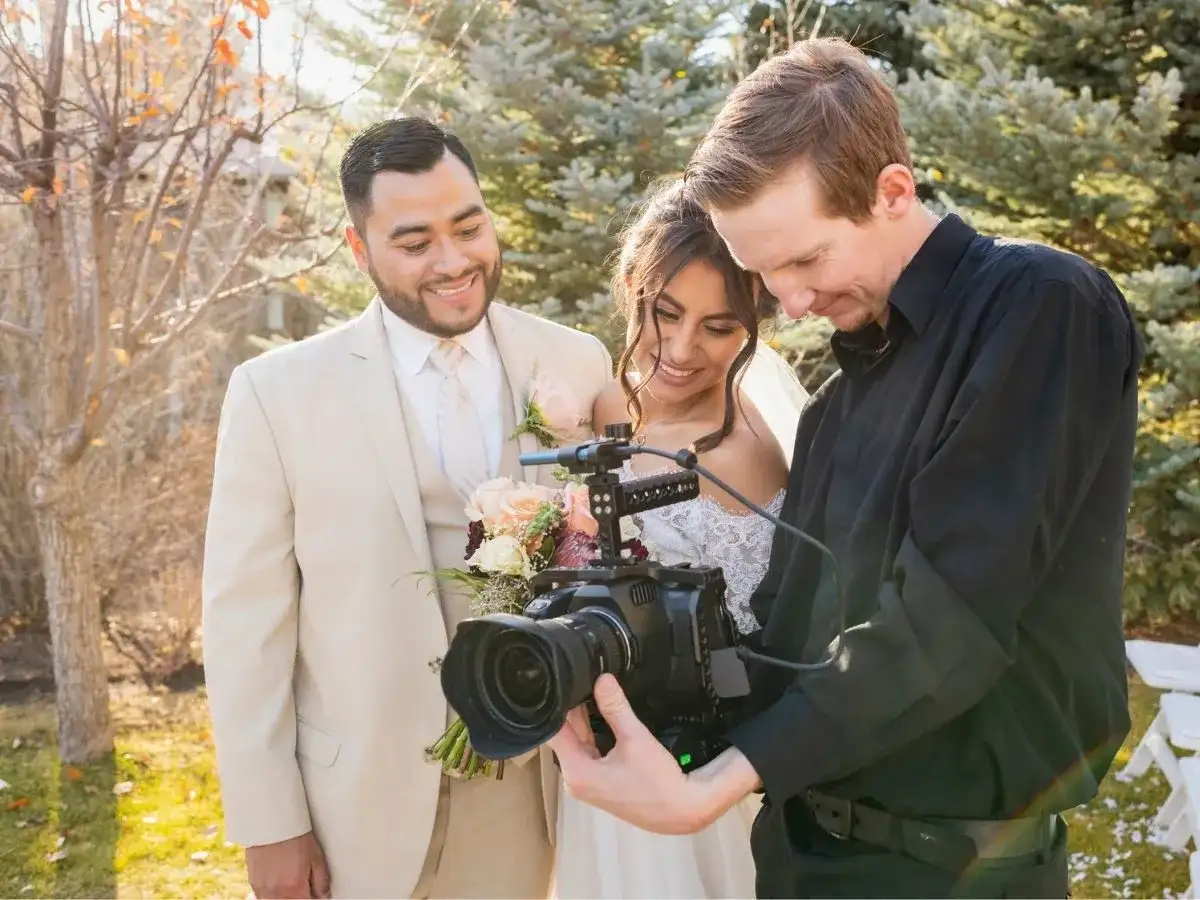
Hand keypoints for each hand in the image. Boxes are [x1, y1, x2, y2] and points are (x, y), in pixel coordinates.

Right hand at [245, 831, 330, 898]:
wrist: (271, 822)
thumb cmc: (295, 835)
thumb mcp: (316, 856)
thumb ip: (321, 880)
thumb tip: (323, 895)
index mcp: (295, 888)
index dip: (312, 897)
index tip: (314, 892)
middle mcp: (277, 892)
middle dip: (299, 896)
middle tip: (303, 883)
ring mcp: (263, 889)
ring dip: (285, 896)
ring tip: (290, 881)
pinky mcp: (253, 882)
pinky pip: (263, 896)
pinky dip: (272, 893)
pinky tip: (278, 882)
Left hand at [549, 673, 744, 834]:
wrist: (683, 812)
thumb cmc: (658, 781)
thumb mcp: (635, 738)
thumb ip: (615, 707)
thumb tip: (602, 679)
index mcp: (576, 772)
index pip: (554, 731)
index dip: (558, 705)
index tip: (565, 682)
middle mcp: (575, 779)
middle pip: (565, 736)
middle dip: (573, 709)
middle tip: (582, 679)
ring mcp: (587, 782)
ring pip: (578, 742)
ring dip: (584, 720)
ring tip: (591, 689)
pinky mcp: (600, 782)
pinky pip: (589, 751)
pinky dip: (593, 733)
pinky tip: (601, 712)